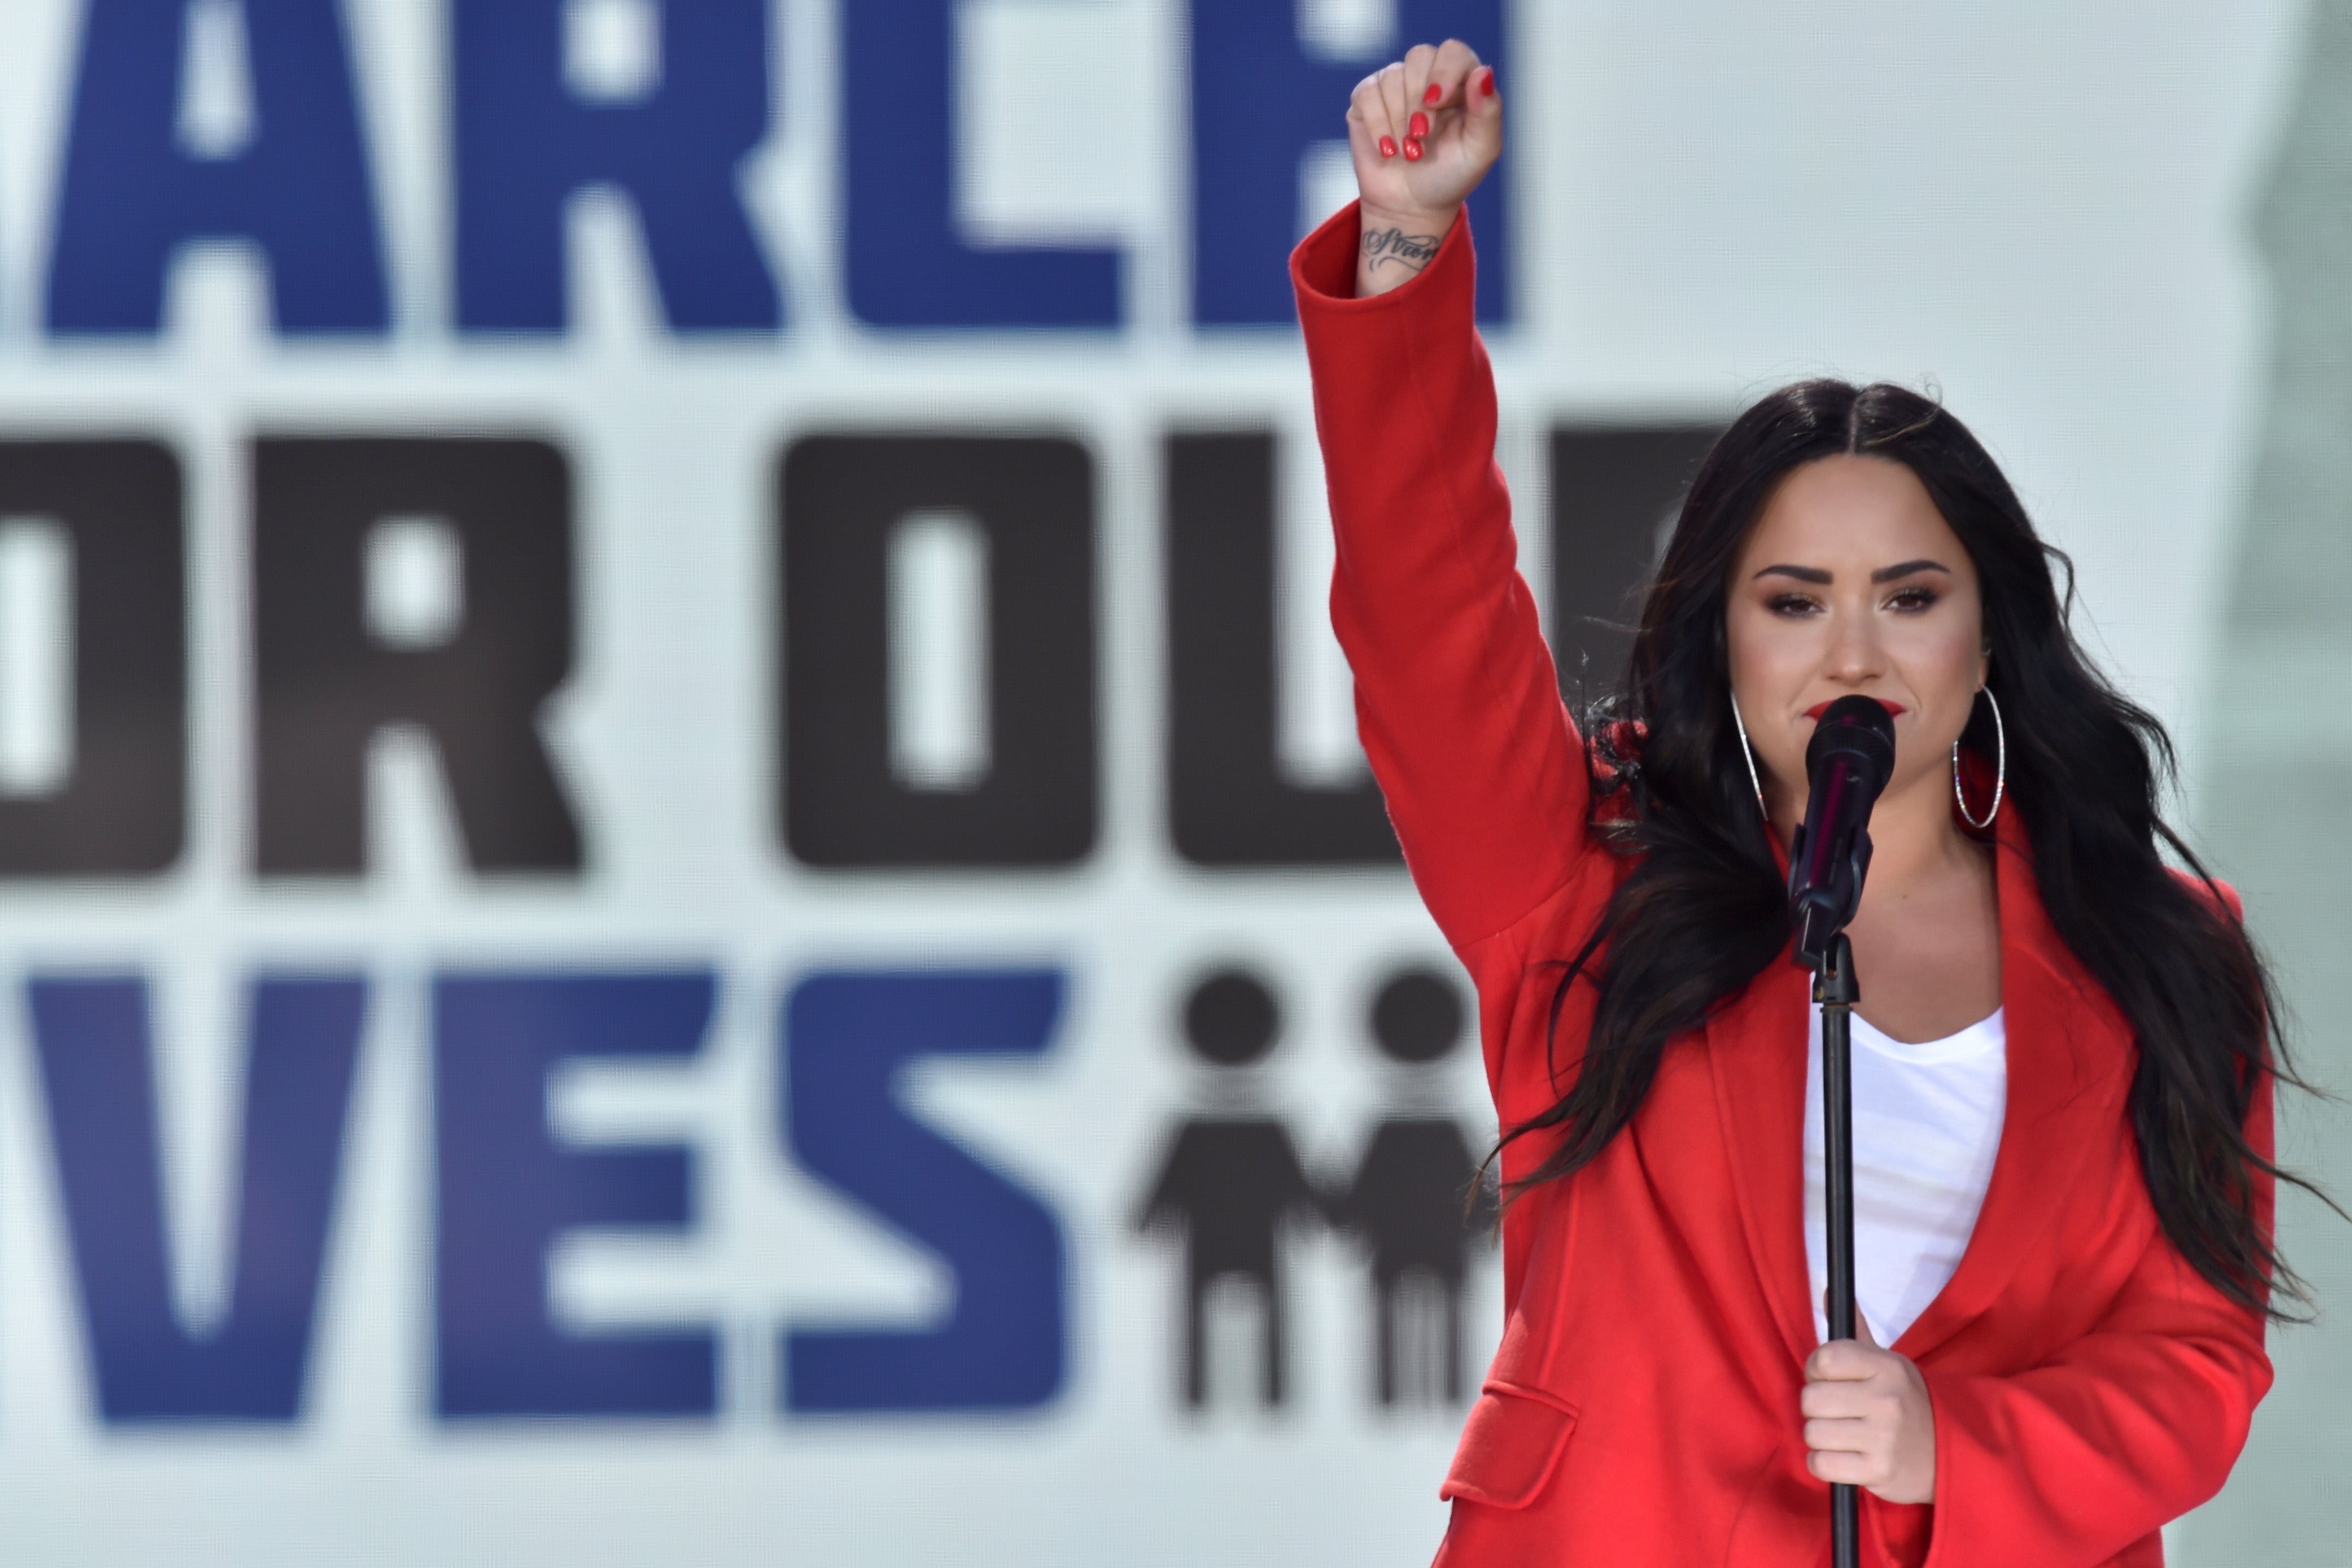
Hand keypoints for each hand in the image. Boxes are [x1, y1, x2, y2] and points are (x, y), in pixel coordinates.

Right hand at [1347, 40, 1503, 297]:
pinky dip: (1376, 124)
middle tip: (1421, 136)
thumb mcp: (1481, 150)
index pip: (1454, 52)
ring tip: (1407, 151)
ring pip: (1392, 76)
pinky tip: (1386, 148)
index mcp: (1461, 83)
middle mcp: (1428, 78)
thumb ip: (1489, 111)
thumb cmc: (1450, 177)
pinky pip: (1367, 93)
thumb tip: (1482, 72)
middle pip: (1419, 56)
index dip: (1444, 72)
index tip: (1436, 103)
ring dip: (1398, 120)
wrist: (1411, 207)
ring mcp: (1396, 86)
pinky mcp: (1367, 100)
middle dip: (1417, 100)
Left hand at [1801, 1306, 1935, 1503]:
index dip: (1815, 1370)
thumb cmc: (1906, 1403)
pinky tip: (1842, 1457)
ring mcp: (1884, 1438)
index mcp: (1886, 1367)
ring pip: (1813, 1433)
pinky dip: (1823, 1464)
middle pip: (1811, 1399)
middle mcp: (1886, 1400)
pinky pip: (1821, 1465)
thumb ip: (1856, 1329)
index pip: (1824, 1359)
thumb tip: (1827, 1289)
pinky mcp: (1880, 1471)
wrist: (1949, 1452)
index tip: (1827, 1379)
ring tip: (1842, 1436)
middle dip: (1816, 1408)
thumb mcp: (1888, 1363)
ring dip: (1821, 1438)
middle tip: (1836, 1412)